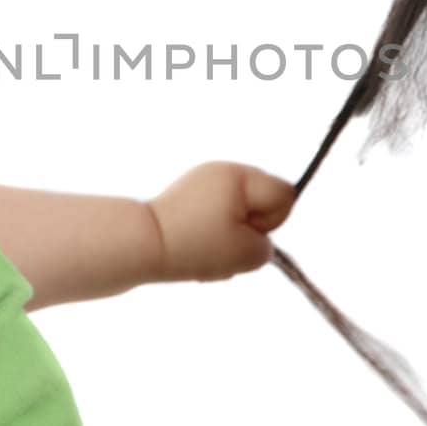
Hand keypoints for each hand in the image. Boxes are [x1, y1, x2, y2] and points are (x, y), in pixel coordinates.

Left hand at [148, 161, 295, 281]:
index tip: (243, 235)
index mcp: (240, 175)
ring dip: (230, 237)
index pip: (284, 195)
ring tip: (205, 250)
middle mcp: (223, 170)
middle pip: (261, 203)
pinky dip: (212, 234)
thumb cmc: (195, 246)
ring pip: (239, 213)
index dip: (271, 222)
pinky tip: (194, 247)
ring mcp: (203, 180)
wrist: (142, 244)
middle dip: (249, 230)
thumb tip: (256, 241)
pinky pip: (217, 215)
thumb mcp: (247, 255)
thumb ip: (266, 247)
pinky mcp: (188, 195)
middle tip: (222, 247)